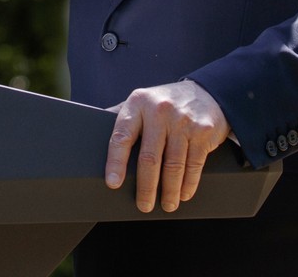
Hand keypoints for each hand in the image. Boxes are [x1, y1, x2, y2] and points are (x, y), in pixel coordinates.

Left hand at [104, 80, 229, 212]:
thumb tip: (91, 134)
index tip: (113, 183)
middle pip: (149, 157)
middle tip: (143, 205)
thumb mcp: (141, 102)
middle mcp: (160, 110)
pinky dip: (188, 184)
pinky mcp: (203, 131)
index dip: (115, 162)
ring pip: (173, 166)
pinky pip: (194, 165)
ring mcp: (183, 120)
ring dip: (169, 191)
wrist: (206, 92)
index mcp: (138, 104)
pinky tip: (183, 194)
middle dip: (146, 187)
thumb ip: (122, 118)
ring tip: (167, 205)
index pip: (122, 136)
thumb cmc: (164, 103)